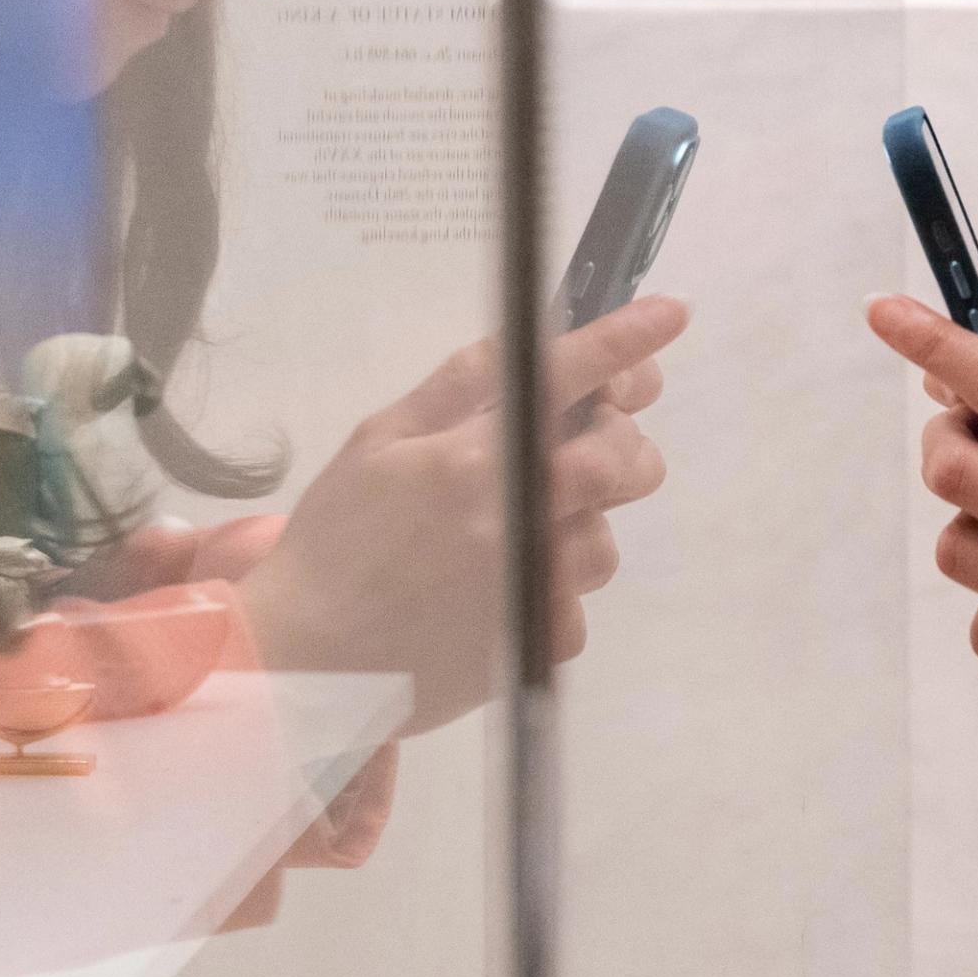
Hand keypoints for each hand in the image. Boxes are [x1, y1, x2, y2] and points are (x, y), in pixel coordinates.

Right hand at [241, 294, 683, 734]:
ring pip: (605, 537)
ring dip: (579, 523)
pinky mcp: (541, 643)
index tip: (671, 314)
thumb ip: (460, 389)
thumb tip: (530, 342)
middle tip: (582, 444)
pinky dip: (551, 589)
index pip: (564, 380)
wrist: (306, 661)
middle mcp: (516, 516)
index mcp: (472, 456)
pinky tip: (497, 592)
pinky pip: (578, 603)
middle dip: (620, 441)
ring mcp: (535, 586)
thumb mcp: (379, 440)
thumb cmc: (335, 538)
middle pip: (622, 461)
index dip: (623, 341)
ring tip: (512, 534)